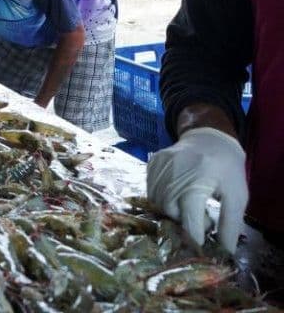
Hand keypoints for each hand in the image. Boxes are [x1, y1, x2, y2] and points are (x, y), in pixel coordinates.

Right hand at [146, 127, 246, 252]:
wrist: (210, 137)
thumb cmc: (227, 168)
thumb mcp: (237, 196)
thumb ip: (230, 224)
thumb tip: (224, 251)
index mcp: (195, 184)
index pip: (188, 222)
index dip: (196, 238)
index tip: (203, 245)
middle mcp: (172, 176)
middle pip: (171, 213)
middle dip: (186, 221)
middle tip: (204, 217)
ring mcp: (158, 168)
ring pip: (158, 203)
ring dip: (173, 210)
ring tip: (190, 204)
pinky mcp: (151, 164)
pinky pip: (151, 190)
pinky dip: (162, 198)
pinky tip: (178, 193)